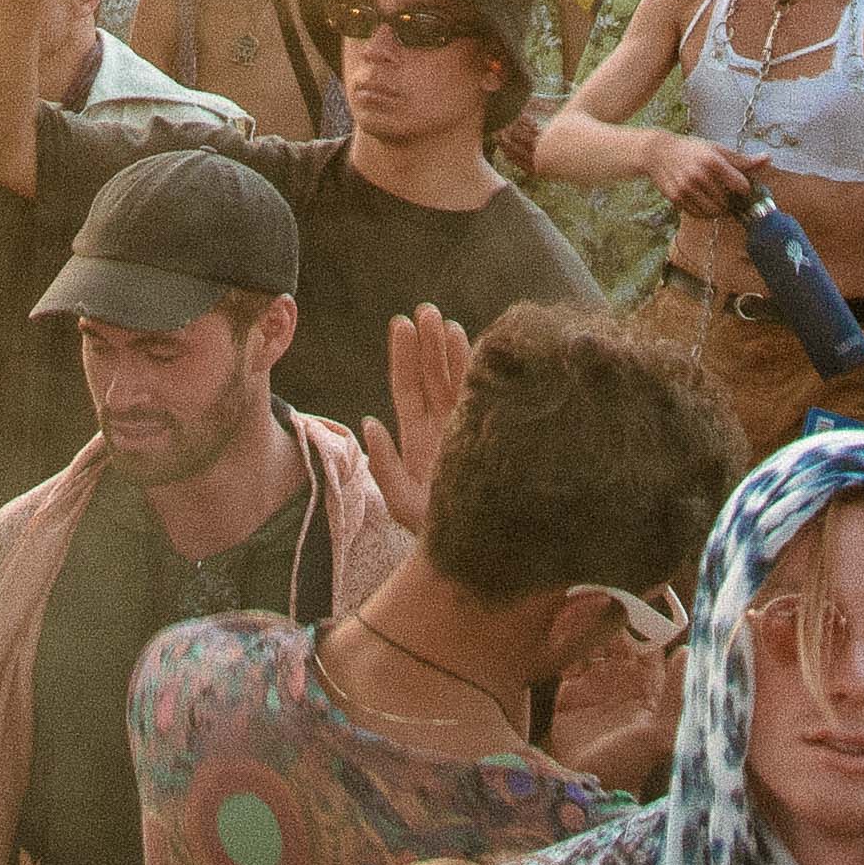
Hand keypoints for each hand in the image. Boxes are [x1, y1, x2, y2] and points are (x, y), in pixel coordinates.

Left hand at [359, 307, 474, 534]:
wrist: (481, 555)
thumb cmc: (439, 535)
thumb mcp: (402, 502)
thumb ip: (384, 465)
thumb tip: (369, 421)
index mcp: (419, 440)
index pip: (408, 389)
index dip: (403, 356)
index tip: (400, 322)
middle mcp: (444, 428)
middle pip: (432, 377)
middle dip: (428, 343)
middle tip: (424, 309)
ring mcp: (470, 428)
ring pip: (459, 381)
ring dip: (452, 350)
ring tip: (445, 321)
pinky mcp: (494, 433)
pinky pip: (487, 396)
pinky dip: (482, 372)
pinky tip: (481, 347)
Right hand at [648, 130, 762, 217]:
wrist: (658, 152)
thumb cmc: (692, 149)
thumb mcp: (716, 149)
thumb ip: (743, 160)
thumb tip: (768, 159)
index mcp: (712, 159)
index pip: (741, 185)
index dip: (743, 188)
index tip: (740, 186)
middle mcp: (699, 174)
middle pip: (727, 201)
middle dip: (730, 200)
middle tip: (726, 193)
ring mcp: (686, 187)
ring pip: (713, 211)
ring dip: (719, 209)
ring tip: (716, 198)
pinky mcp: (676, 198)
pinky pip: (698, 214)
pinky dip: (704, 212)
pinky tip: (703, 201)